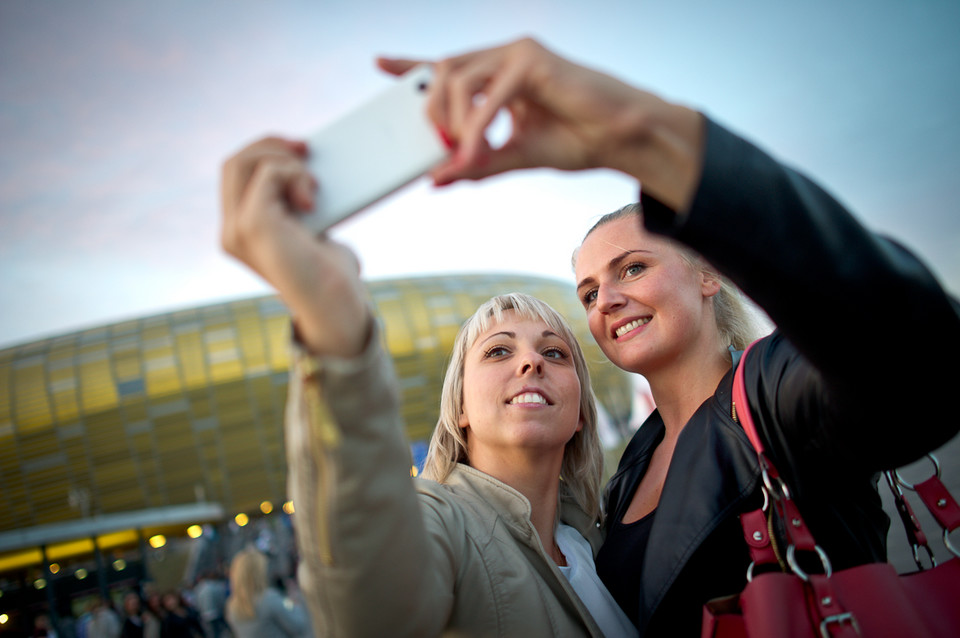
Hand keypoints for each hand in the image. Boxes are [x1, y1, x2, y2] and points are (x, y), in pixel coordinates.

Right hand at [220, 137, 371, 356]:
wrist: (336, 304)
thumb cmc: (331, 272)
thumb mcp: (310, 228)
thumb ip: (296, 201)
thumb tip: (312, 162)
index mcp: (239, 232)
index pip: (234, 176)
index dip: (262, 152)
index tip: (297, 147)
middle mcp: (229, 232)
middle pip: (233, 163)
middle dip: (269, 145)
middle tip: (306, 146)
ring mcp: (236, 230)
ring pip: (242, 162)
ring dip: (283, 159)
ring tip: (312, 181)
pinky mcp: (253, 225)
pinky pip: (268, 174)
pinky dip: (295, 174)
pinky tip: (313, 199)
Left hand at [378, 37, 703, 209]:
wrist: (619, 140)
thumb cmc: (575, 141)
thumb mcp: (513, 157)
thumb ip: (475, 164)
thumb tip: (434, 179)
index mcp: (499, 74)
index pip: (447, 67)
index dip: (412, 65)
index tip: (380, 64)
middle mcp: (505, 57)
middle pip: (444, 70)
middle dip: (430, 110)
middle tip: (434, 145)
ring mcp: (518, 54)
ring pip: (459, 77)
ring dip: (452, 121)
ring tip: (460, 153)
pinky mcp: (533, 60)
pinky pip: (490, 94)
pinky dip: (478, 126)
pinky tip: (477, 150)